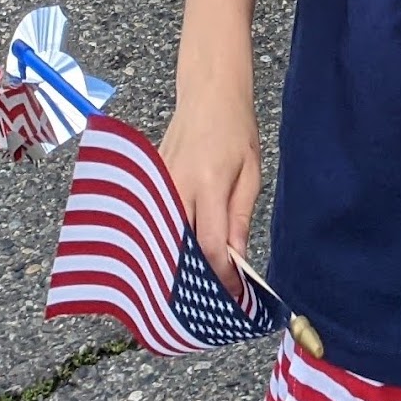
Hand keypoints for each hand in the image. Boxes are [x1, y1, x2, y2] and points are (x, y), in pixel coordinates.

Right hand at [158, 71, 261, 294]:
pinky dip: (166, 244)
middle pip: (181, 250)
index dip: (222, 278)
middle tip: (208, 306)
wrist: (207, 93)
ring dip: (177, 267)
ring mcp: (158, 186)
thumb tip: (238, 259)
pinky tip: (175, 262)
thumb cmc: (235, 129)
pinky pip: (155, 223)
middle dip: (195, 282)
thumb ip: (240, 216)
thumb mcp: (250, 171)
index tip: (232, 297)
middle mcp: (177, 188)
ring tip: (192, 293)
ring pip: (164, 240)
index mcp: (208, 184)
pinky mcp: (149, 184)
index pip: (211, 246)